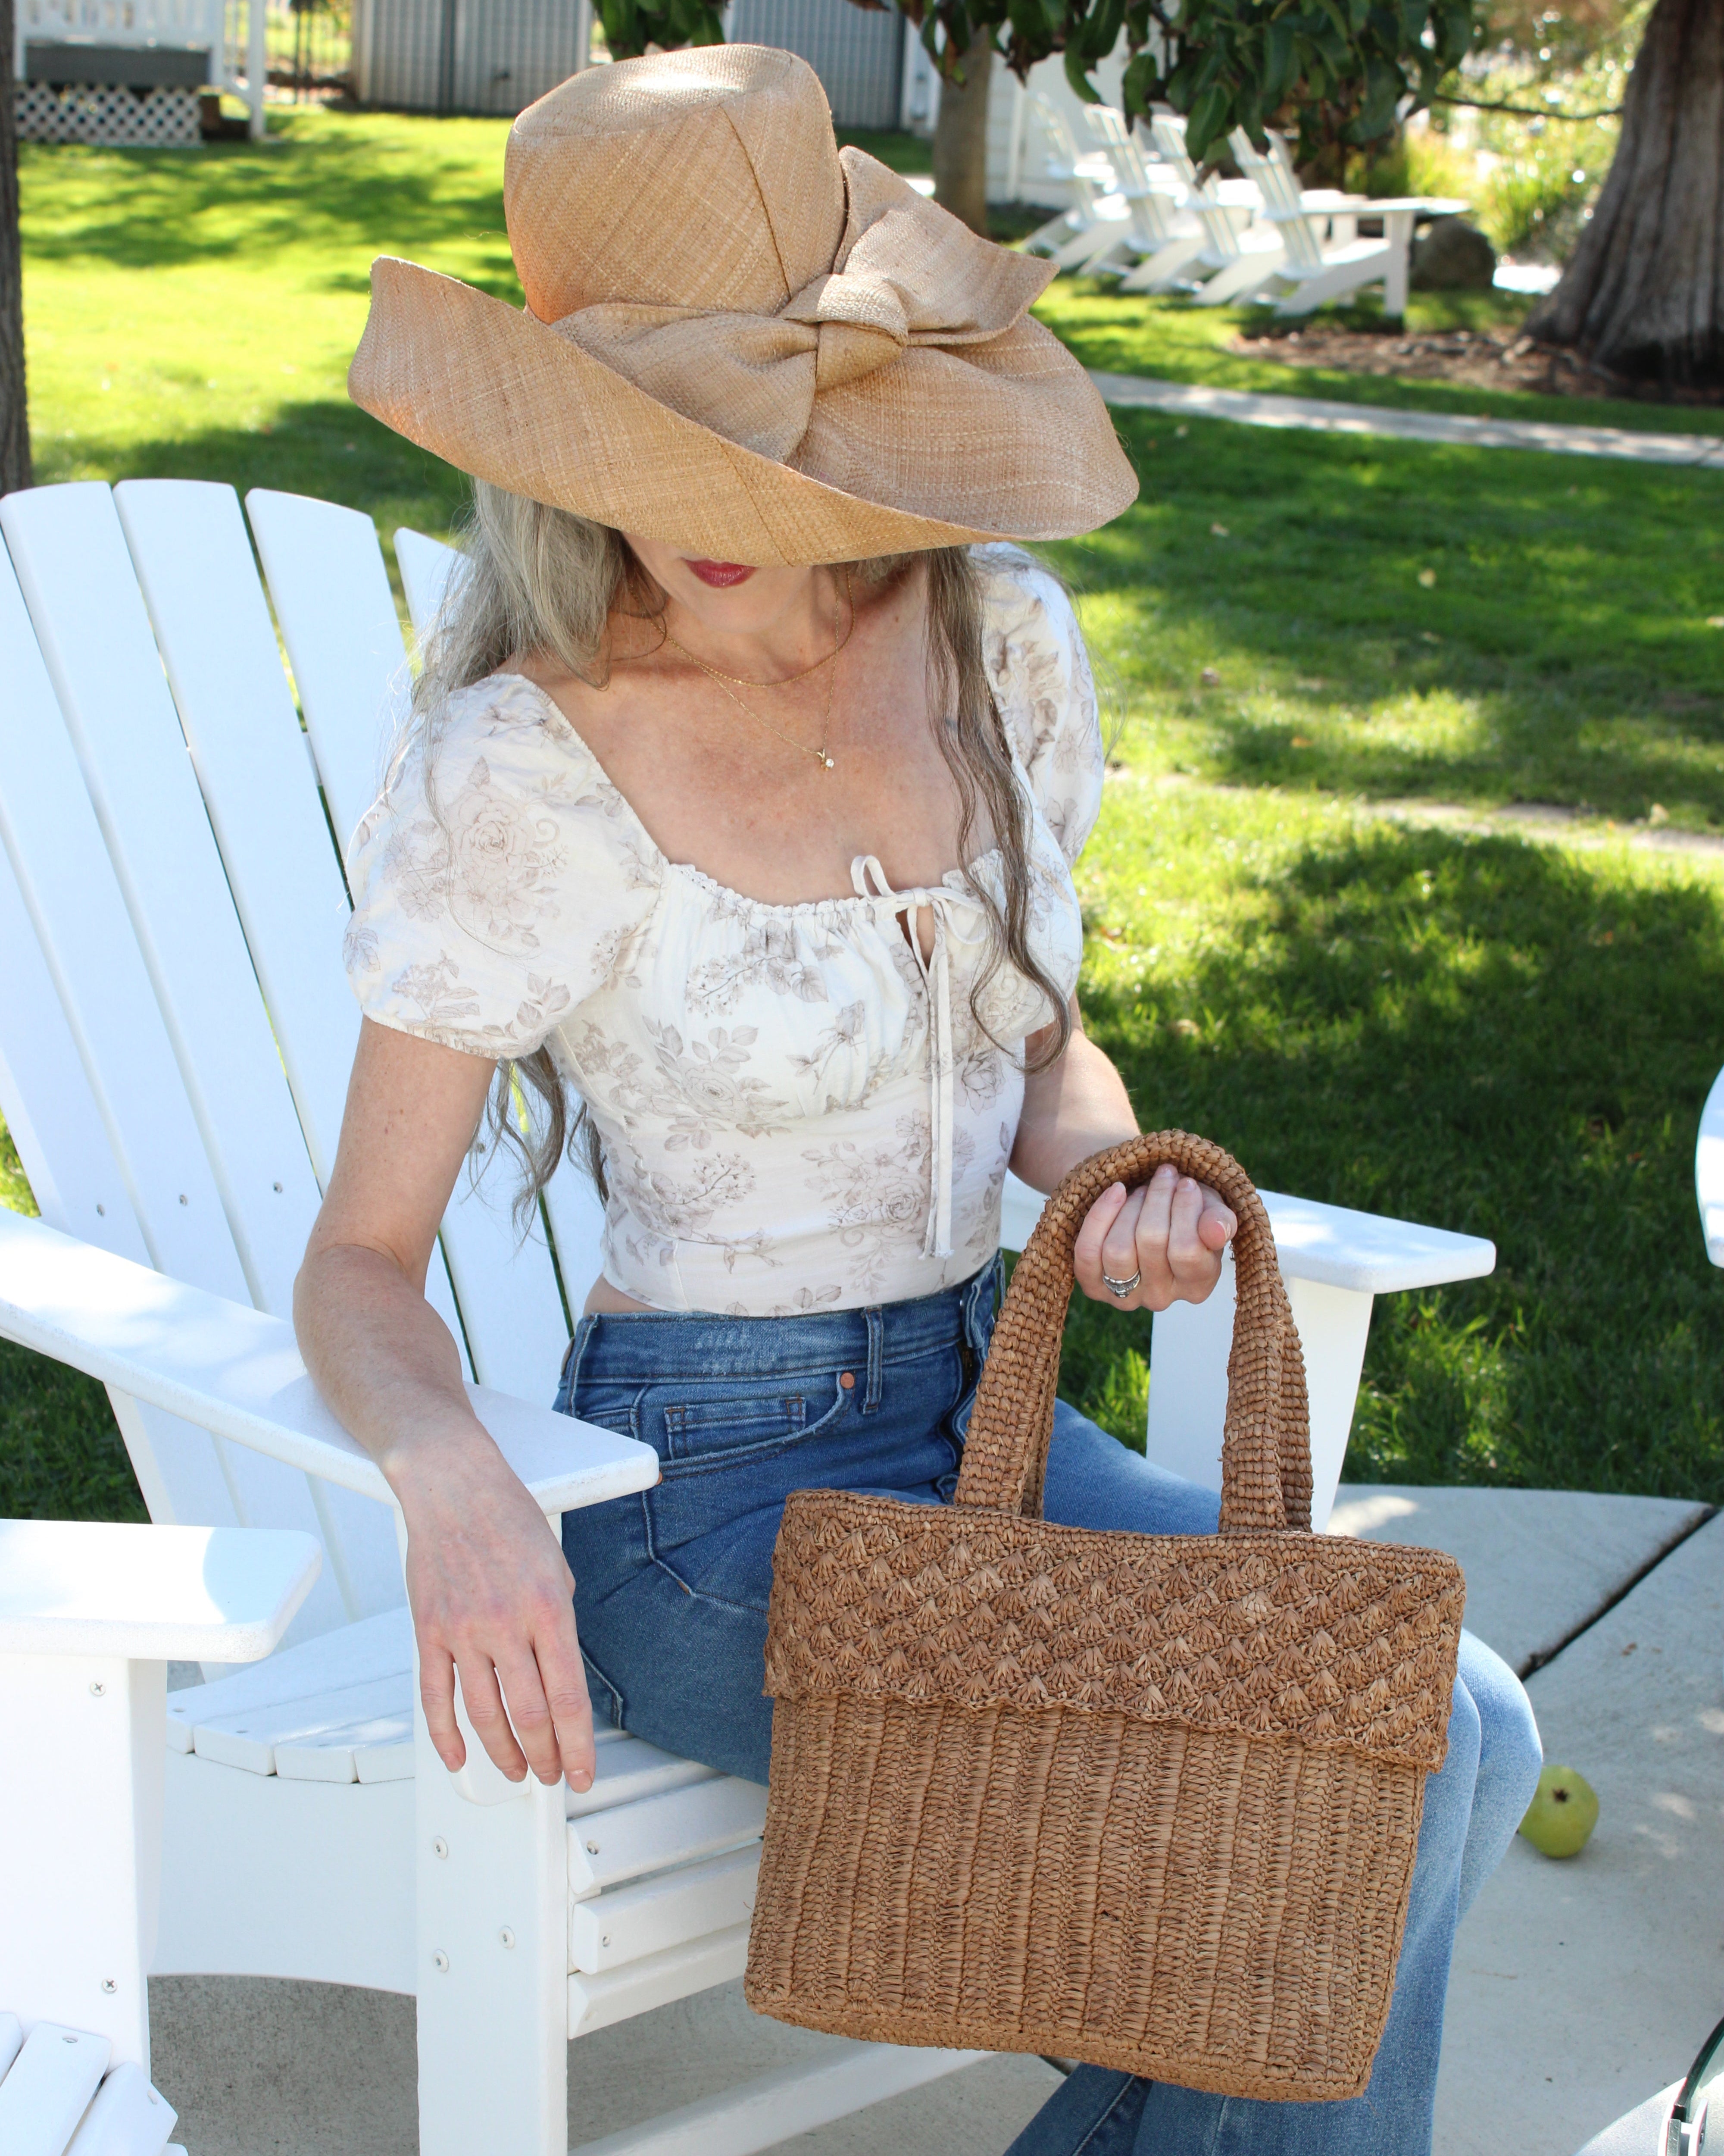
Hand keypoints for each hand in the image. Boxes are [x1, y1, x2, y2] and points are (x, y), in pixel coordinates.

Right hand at [395, 1434, 595, 1792]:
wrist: (453, 1486)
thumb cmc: (509, 1519)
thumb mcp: (557, 1566)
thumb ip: (559, 1621)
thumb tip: (558, 1670)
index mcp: (549, 1609)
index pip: (568, 1698)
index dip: (579, 1746)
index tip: (584, 1773)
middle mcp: (507, 1625)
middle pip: (529, 1715)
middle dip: (546, 1756)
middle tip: (553, 1775)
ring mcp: (463, 1630)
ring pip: (483, 1714)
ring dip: (504, 1753)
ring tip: (519, 1772)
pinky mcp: (429, 1630)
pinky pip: (434, 1696)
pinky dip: (445, 1736)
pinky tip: (460, 1758)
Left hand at [1073, 1163, 1235, 1312]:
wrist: (1146, 1210)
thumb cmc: (1185, 1212)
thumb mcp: (1210, 1211)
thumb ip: (1219, 1221)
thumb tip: (1216, 1231)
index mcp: (1197, 1286)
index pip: (1188, 1252)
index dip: (1185, 1210)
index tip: (1186, 1183)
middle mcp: (1161, 1299)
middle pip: (1151, 1244)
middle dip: (1157, 1199)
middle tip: (1164, 1175)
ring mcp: (1124, 1297)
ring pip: (1118, 1250)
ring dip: (1130, 1207)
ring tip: (1142, 1188)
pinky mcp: (1093, 1287)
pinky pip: (1087, 1252)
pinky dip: (1099, 1216)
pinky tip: (1117, 1192)